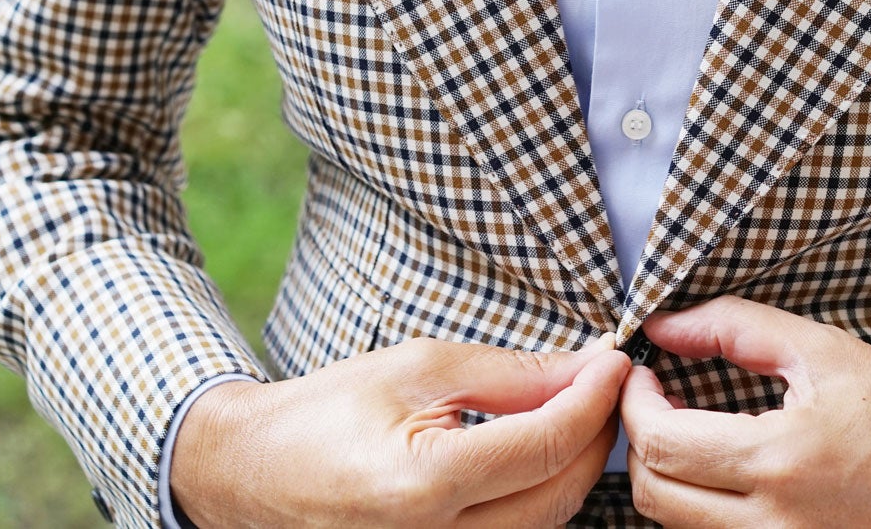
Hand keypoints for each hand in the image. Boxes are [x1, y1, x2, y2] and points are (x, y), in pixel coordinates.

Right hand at [172, 332, 629, 526]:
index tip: (615, 358)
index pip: (548, 443)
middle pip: (560, 492)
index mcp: (424, 485)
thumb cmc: (329, 411)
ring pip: (547, 522)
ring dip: (575, 465)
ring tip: (577, 409)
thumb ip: (512, 375)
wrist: (255, 473)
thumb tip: (589, 365)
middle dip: (596, 432)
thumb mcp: (420, 367)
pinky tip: (543, 451)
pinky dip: (542, 494)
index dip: (594, 396)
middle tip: (604, 381)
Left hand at [620, 296, 870, 527]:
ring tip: (688, 430)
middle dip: (640, 440)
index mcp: (780, 460)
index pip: (659, 442)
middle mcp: (774, 521)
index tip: (642, 373)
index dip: (633, 403)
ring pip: (674, 526)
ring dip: (665, 475)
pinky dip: (697, 507)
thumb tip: (662, 323)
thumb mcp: (823, 351)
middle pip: (652, 494)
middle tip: (658, 399)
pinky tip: (720, 470)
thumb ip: (735, 328)